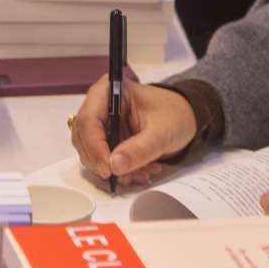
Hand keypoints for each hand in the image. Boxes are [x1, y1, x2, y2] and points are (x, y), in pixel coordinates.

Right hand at [71, 75, 197, 187]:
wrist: (185, 118)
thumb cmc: (175, 114)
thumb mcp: (162, 132)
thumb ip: (140, 149)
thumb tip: (115, 165)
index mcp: (110, 90)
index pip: (88, 119)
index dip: (94, 146)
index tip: (107, 169)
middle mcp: (100, 104)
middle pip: (83, 137)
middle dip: (102, 161)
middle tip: (124, 176)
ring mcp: (102, 122)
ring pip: (90, 152)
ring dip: (113, 169)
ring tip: (142, 172)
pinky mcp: (106, 138)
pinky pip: (102, 159)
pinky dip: (119, 171)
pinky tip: (140, 171)